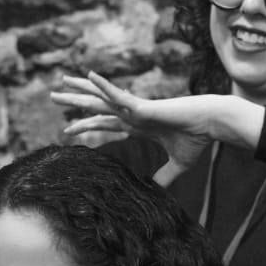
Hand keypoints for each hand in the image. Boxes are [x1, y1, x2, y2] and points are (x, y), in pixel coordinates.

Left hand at [50, 71, 262, 177]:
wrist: (212, 124)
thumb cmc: (198, 138)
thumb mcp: (178, 164)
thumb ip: (165, 176)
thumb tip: (157, 190)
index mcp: (138, 125)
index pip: (105, 124)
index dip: (86, 125)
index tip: (67, 129)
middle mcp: (133, 113)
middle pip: (96, 107)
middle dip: (75, 102)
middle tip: (53, 97)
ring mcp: (137, 108)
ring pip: (101, 98)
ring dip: (81, 90)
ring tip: (60, 83)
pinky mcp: (144, 106)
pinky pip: (119, 95)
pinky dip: (104, 87)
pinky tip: (90, 76)